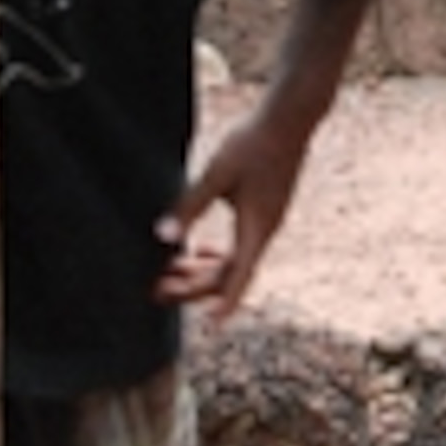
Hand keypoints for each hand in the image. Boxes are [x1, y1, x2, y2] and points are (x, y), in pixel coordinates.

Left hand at [152, 100, 312, 320]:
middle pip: (230, 274)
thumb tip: (163, 237)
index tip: (211, 326)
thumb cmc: (252, 143)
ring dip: (202, 271)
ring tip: (169, 273)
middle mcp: (264, 231)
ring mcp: (266, 221)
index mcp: (256, 227)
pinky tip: (196, 249)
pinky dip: (216, 255)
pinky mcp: (264, 210)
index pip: (239, 276)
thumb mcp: (216, 174)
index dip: (226, 303)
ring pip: (234, 261)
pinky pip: (240, 247)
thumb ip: (189, 206)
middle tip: (157, 290)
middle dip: (194, 286)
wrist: (288, 120)